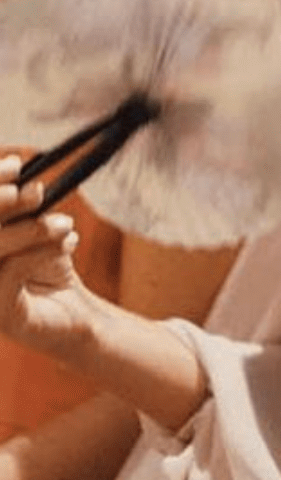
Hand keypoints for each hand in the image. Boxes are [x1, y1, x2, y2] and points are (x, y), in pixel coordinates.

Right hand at [0, 155, 93, 360]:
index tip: (16, 165)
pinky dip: (42, 250)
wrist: (74, 314)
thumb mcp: (34, 229)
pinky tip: (68, 242)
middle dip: (7, 203)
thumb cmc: (48, 266)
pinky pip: (11, 271)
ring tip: (65, 224)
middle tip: (39, 192)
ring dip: (32, 228)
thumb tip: (19, 172)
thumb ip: (21, 207)